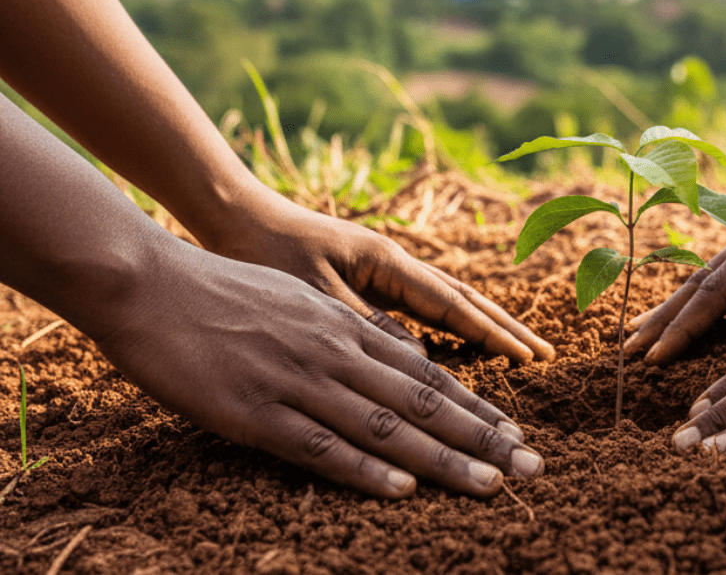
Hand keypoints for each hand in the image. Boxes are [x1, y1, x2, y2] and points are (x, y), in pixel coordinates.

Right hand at [96, 245, 543, 497]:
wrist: (148, 282)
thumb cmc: (223, 291)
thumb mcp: (300, 299)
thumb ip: (345, 330)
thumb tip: (388, 354)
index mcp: (346, 327)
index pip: (428, 374)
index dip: (475, 407)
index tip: (515, 433)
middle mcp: (335, 353)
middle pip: (424, 402)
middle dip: (483, 438)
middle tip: (533, 466)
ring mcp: (298, 383)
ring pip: (387, 427)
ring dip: (444, 459)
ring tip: (491, 485)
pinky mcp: (255, 413)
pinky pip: (320, 447)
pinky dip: (365, 469)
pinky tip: (403, 488)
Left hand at [205, 190, 553, 362]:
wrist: (232, 214)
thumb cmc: (266, 252)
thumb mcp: (314, 296)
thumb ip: (368, 328)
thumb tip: (421, 366)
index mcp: (387, 263)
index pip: (454, 305)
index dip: (494, 335)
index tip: (530, 359)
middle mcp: (394, 264)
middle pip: (464, 299)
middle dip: (505, 328)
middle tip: (545, 354)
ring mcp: (383, 270)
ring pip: (447, 302)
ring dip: (484, 326)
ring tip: (518, 348)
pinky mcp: (366, 280)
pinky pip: (422, 307)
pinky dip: (451, 325)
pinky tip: (461, 342)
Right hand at [625, 169, 725, 364]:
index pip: (717, 289)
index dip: (685, 327)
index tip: (656, 358)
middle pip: (702, 278)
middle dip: (666, 316)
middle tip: (629, 349)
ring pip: (712, 274)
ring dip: (678, 306)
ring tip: (644, 333)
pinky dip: (707, 297)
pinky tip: (691, 313)